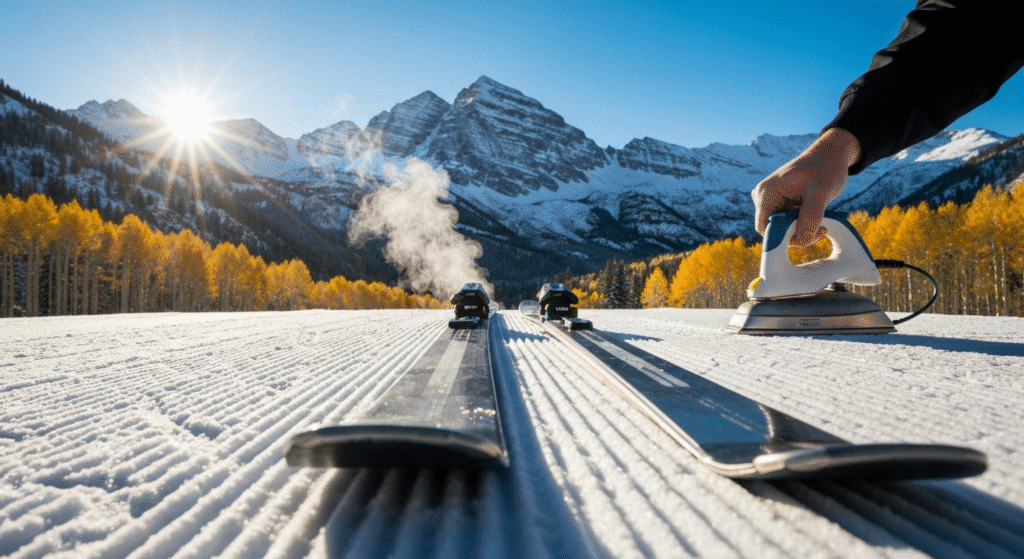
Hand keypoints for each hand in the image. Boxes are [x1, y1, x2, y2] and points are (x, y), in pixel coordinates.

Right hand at [751, 128, 861, 247]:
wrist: (831, 155)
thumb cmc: (825, 168)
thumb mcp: (820, 193)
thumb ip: (810, 218)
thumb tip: (802, 242)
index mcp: (766, 193)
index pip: (765, 228)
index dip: (784, 238)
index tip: (810, 235)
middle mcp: (764, 197)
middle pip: (773, 230)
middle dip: (797, 234)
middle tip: (821, 229)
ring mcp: (772, 200)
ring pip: (782, 228)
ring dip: (802, 230)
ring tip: (822, 223)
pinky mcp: (781, 203)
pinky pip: (788, 222)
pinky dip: (803, 225)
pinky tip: (817, 218)